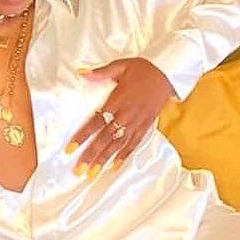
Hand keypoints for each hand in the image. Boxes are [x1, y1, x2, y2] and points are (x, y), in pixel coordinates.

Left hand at [66, 57, 175, 175]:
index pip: (96, 122)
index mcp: (118, 101)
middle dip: (91, 155)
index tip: (70, 149)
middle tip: (79, 170)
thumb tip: (81, 72)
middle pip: (105, 138)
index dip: (83, 136)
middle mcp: (127, 115)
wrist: (169, 73)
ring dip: (104, 159)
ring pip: (118, 145)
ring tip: (92, 174)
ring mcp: (137, 122)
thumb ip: (101, 72)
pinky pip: (134, 143)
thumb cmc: (144, 69)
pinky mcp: (146, 125)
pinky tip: (114, 166)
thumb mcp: (121, 65)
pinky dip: (124, 155)